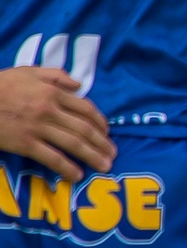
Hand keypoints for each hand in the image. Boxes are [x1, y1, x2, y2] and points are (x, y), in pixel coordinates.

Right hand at [0, 67, 114, 180]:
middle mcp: (49, 110)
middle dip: (102, 143)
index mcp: (53, 92)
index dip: (100, 122)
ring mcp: (38, 128)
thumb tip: (79, 85)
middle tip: (113, 154)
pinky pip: (51, 157)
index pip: (86, 109)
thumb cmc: (1, 85)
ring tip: (105, 166)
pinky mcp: (25, 144)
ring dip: (93, 156)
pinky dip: (67, 167)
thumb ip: (56, 76)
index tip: (107, 132)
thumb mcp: (28, 71)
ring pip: (73, 144)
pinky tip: (77, 175)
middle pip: (84, 129)